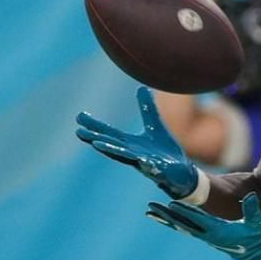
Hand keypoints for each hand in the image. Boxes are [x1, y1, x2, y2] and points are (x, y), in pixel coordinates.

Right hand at [76, 86, 197, 198]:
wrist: (181, 172)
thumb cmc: (163, 150)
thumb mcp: (155, 127)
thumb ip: (147, 109)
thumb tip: (142, 87)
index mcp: (131, 144)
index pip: (110, 133)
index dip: (95, 126)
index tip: (79, 117)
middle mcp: (134, 154)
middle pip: (113, 145)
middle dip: (97, 138)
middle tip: (80, 132)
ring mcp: (146, 164)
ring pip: (129, 158)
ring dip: (113, 151)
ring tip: (97, 144)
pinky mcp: (161, 173)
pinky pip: (154, 169)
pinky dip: (148, 166)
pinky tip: (143, 160)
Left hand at [146, 192, 260, 259]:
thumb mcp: (259, 224)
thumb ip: (252, 210)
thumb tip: (250, 196)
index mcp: (220, 232)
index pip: (198, 220)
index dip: (184, 212)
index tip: (170, 204)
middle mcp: (211, 236)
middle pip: (184, 224)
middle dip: (168, 215)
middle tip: (150, 207)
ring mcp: (209, 238)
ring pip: (184, 227)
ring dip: (168, 219)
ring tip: (151, 212)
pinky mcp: (211, 237)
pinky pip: (190, 229)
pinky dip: (177, 223)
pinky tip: (169, 219)